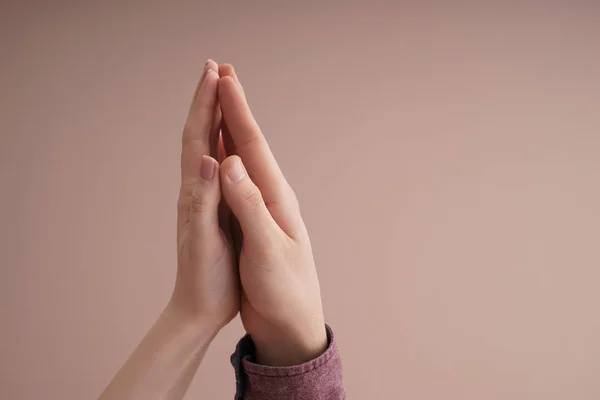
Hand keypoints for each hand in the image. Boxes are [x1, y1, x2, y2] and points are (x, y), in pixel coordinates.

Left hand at [170, 60, 238, 333]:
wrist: (198, 308)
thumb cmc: (204, 279)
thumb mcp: (204, 241)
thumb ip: (204, 201)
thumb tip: (206, 158)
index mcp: (195, 194)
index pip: (197, 139)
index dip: (205, 105)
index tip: (214, 73)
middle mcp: (196, 190)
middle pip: (199, 136)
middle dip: (207, 102)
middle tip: (216, 70)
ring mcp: (204, 199)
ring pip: (207, 149)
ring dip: (213, 119)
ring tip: (222, 95)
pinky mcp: (214, 210)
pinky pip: (218, 169)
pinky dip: (223, 146)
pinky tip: (230, 143)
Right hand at [217, 65, 326, 365]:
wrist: (291, 322)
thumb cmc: (283, 290)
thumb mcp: (268, 250)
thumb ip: (249, 207)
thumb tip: (230, 162)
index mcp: (275, 198)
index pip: (253, 145)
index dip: (236, 110)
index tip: (223, 77)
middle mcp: (270, 196)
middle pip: (249, 142)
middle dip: (234, 107)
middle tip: (221, 72)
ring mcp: (262, 207)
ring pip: (243, 157)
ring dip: (230, 126)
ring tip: (220, 103)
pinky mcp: (253, 222)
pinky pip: (237, 178)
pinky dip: (227, 156)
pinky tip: (222, 152)